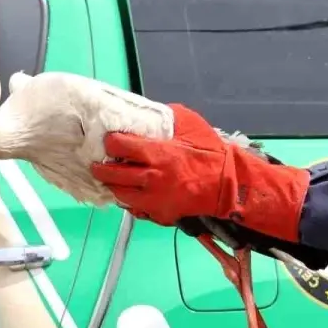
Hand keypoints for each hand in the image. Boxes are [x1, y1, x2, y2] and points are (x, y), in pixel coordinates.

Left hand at [92, 104, 231, 225]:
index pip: (119, 146)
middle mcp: (150, 178)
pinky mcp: (160, 214)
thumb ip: (168, 117)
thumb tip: (151, 114)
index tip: (110, 141)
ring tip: (113, 180)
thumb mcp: (191, 124)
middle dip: (101, 168)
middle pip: (111, 174)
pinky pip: (136, 210)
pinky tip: (133, 194)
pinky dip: (131, 202)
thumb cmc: (210, 152)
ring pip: (120, 195)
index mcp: (156, 153)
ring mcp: (154, 199)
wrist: (228, 184)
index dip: (111, 142)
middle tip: (98, 164)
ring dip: (113, 186)